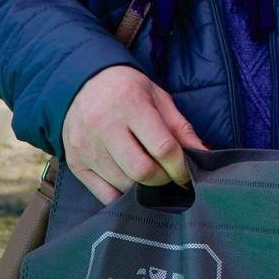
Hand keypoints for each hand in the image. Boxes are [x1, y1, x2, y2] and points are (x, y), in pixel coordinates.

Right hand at [61, 65, 207, 204]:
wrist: (83, 83)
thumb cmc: (129, 90)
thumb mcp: (159, 98)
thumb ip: (181, 128)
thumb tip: (204, 153)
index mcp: (130, 105)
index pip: (162, 147)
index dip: (180, 167)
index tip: (187, 174)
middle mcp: (104, 127)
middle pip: (141, 170)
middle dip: (163, 179)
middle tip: (169, 176)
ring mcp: (85, 146)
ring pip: (122, 185)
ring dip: (143, 189)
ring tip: (151, 177)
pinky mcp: (74, 162)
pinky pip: (102, 194)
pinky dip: (121, 196)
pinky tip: (130, 185)